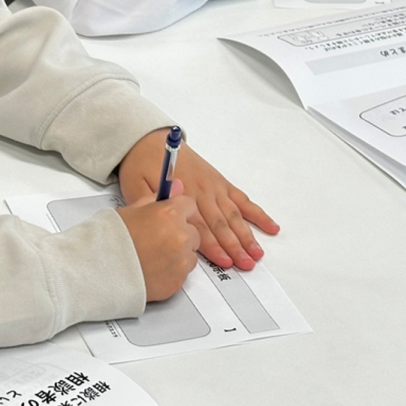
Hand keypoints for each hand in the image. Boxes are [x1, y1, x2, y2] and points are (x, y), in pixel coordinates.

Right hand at [116, 180, 199, 300]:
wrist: (99, 272)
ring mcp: (181, 261)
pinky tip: (153, 270)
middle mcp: (180, 236)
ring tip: (153, 258)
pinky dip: (172, 272)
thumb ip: (157, 199)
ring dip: (178, 255)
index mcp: (169, 214)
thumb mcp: (130, 210)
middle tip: (157, 240)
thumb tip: (177, 186)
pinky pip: (183, 274)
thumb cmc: (110, 239)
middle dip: (180, 234)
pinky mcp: (178, 281)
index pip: (189, 205)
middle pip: (193, 231)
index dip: (178, 211)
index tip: (170, 217)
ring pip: (190, 254)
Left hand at [118, 130, 278, 270]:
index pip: (201, 226)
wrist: (151, 141)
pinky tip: (269, 226)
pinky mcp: (221, 182)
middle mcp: (202, 191)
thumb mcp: (135, 186)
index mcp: (183, 194)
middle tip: (246, 264)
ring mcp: (214, 187)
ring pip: (233, 215)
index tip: (224, 261)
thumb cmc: (142, 166)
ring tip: (257, 253)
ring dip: (246, 234)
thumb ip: (148, 204)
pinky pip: (242, 199)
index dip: (213, 246)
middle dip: (235, 246)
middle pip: (221, 224)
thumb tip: (162, 220)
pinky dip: (256, 213)